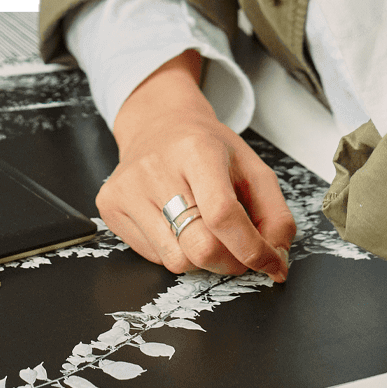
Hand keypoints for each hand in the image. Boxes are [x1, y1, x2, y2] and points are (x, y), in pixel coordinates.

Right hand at [99, 52, 294, 280]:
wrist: (157, 124)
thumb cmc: (207, 148)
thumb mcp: (251, 167)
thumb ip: (275, 214)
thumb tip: (276, 263)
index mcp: (196, 149)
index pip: (223, 214)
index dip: (252, 249)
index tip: (270, 262)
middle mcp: (155, 167)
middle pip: (200, 246)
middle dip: (231, 262)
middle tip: (240, 253)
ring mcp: (127, 188)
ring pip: (177, 261)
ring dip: (203, 260)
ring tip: (205, 231)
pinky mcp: (110, 205)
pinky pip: (154, 257)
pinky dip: (177, 252)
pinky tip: (177, 225)